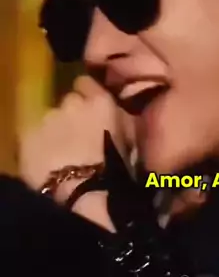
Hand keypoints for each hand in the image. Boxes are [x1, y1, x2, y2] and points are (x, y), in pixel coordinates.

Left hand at [19, 77, 133, 228]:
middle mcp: (72, 103)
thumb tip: (120, 114)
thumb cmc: (116, 172)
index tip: (91, 109)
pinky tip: (48, 162)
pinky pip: (34, 136)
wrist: (83, 193)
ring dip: (56, 131)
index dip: (88, 95)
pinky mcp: (28, 135)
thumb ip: (122, 121)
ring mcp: (47, 118)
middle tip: (80, 137)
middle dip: (73, 115)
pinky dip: (40, 145)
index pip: (87, 83)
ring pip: (51, 120)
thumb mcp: (131, 142)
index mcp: (101, 103)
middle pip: (69, 102)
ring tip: (63, 153)